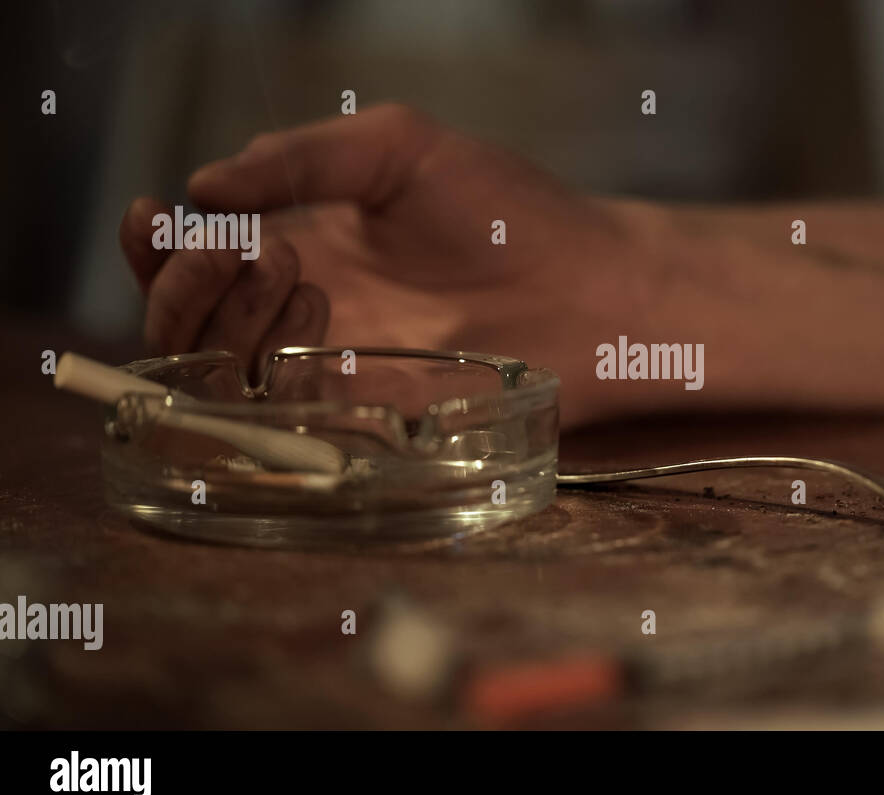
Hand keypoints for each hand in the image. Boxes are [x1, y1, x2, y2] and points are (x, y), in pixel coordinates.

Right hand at [119, 104, 702, 425]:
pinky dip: (272, 375)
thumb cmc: (508, 211)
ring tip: (298, 270)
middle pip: (182, 323)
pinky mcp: (363, 421)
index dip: (158, 243)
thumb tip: (205, 184)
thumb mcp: (398, 150)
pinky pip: (280, 419)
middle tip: (238, 247)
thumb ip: (303, 157)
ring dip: (228, 318)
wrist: (590, 287)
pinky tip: (322, 322)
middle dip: (182, 282)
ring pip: (217, 374)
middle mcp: (298, 314)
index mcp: (299, 244)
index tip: (159, 214)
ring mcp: (328, 372)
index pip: (192, 257)